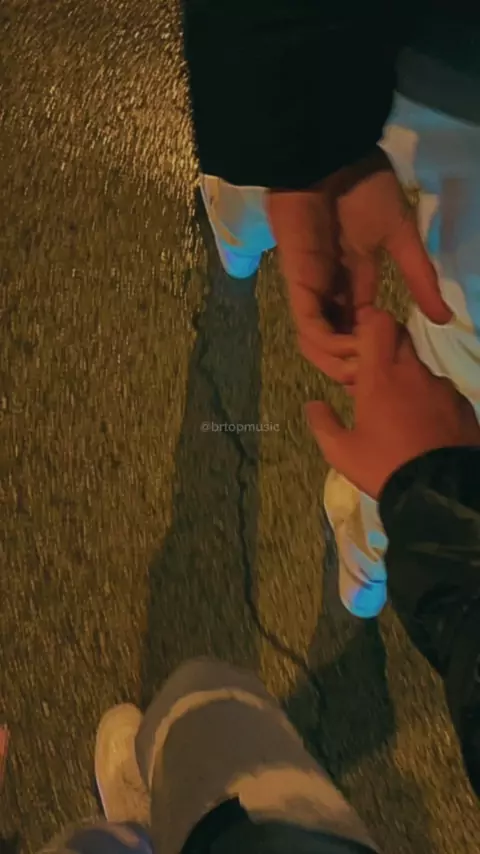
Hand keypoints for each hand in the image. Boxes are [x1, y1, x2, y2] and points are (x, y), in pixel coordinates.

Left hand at [266, 148, 451, 383]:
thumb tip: (445, 318)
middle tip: (378, 374)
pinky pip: (308, 327)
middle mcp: (332, 292)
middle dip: (354, 365)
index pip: (360, 328)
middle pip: (335, 344)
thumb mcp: (400, 237)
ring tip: (365, 365)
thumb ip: (420, 277)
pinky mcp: (298, 285)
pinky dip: (328, 344)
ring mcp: (312, 290)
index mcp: (355, 281)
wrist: (328, 160)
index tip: (397, 360)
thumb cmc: (362, 191)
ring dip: (340, 361)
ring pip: (317, 343)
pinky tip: (351, 347)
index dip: (375, 348)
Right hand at [306, 308, 479, 497]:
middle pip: (401, 338)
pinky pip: (441, 393)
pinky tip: (423, 428)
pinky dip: (429, 402)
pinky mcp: (462, 406)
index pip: (379, 323)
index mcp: (381, 377)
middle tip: (372, 376)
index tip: (358, 342)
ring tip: (399, 413)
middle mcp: (414, 373)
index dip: (368, 324)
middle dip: (386, 350)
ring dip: (407, 381)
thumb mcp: (342, 452)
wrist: (440, 493)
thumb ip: (323, 423)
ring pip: (420, 369)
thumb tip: (312, 405)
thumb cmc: (384, 467)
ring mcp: (442, 388)